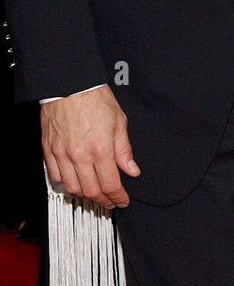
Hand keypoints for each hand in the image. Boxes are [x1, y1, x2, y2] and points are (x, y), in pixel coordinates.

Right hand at [41, 85, 139, 208]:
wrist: (70, 85)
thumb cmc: (94, 98)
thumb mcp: (119, 121)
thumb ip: (124, 150)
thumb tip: (132, 170)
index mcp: (100, 149)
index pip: (110, 184)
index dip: (118, 197)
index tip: (122, 200)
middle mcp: (80, 155)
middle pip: (91, 191)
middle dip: (104, 201)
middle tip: (111, 201)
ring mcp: (62, 154)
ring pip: (72, 188)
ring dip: (85, 195)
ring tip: (94, 194)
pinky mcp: (49, 151)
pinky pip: (55, 177)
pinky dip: (65, 184)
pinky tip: (74, 182)